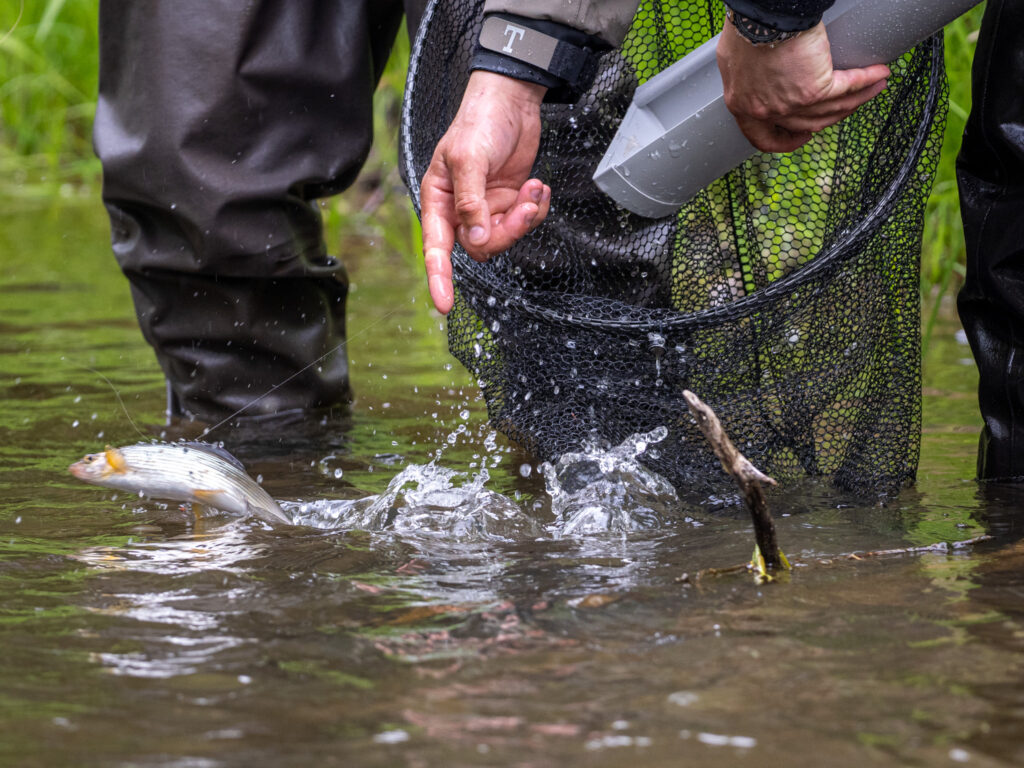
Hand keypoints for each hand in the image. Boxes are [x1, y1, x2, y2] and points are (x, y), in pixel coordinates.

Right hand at [420, 71, 551, 313]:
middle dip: (508, 231)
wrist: (511, 101)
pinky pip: (525, 224)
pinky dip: (537, 208)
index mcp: (439, 201)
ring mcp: (488, 209)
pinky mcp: (512, 203)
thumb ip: (471, 201)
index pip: (436, 249)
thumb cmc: (478, 123)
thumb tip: (474, 238)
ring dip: (526, 218)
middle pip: (481, 246)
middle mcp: (461, 211)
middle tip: (526, 206)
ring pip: (506, 238)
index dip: (439, 278)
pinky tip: (539, 186)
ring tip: (536, 189)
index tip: (443, 304)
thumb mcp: (468, 158)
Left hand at [716, 19, 889, 152]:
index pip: (764, 138)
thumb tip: (755, 78)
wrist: (762, 17)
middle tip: (846, 109)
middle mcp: (767, 111)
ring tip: (874, 88)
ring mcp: (792, 104)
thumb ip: (746, 78)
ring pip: (831, 109)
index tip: (800, 136)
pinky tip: (879, 75)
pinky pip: (847, 88)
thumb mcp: (733, 62)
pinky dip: (866, 81)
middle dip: (831, 117)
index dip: (783, 141)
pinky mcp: (815, 89)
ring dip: (856, 99)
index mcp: (743, 107)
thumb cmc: (746, 29)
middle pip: (805, 124)